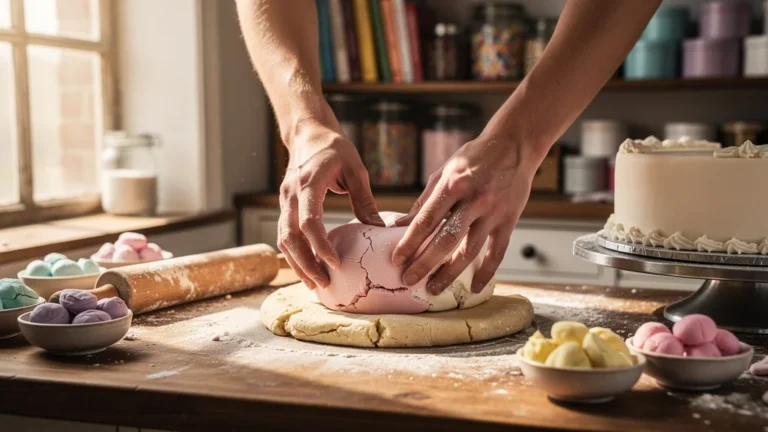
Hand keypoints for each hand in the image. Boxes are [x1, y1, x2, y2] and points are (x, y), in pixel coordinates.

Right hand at [278, 120, 384, 289]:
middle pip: (290, 236)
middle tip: (323, 283)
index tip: (335, 262)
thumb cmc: (335, 148)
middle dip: (305, 263)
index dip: (320, 245)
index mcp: (309, 183)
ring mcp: (284, 200)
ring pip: (283, 239)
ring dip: (296, 263)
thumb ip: (364, 200)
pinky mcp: (285, 205)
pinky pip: (284, 234)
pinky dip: (294, 254)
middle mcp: (291, 194)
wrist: (308, 133)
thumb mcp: (356, 170)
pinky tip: (307, 268)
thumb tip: (378, 230)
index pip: (309, 221)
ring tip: (315, 283)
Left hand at [391, 134, 538, 294]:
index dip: (409, 243)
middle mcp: (473, 199)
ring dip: (450, 273)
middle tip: (409, 280)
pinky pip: (497, 252)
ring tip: (434, 288)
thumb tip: (400, 225)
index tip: (396, 260)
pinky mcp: (509, 221)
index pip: (426, 220)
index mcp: (453, 185)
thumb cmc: (474, 157)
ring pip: (469, 251)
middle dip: (425, 263)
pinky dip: (486, 272)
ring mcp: (493, 212)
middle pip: (446, 240)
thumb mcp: (445, 171)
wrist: (514, 146)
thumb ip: (424, 200)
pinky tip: (474, 287)